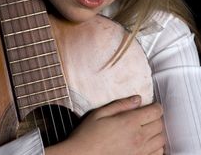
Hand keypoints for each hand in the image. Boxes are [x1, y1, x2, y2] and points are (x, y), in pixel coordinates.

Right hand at [46, 95, 164, 154]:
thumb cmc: (88, 135)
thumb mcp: (101, 113)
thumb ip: (121, 104)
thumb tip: (137, 99)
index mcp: (129, 122)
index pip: (155, 112)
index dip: (156, 106)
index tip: (152, 105)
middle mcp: (138, 138)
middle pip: (160, 124)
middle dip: (156, 118)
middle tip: (147, 116)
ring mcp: (140, 152)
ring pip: (161, 140)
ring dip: (157, 133)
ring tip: (147, 129)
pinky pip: (157, 154)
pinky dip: (156, 147)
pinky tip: (146, 143)